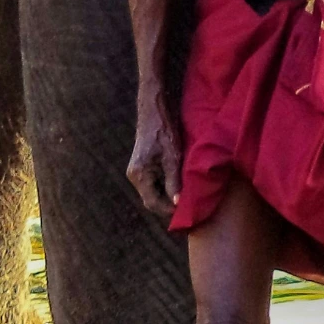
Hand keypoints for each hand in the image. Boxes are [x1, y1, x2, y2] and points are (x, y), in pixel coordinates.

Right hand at [128, 106, 183, 221]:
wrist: (155, 110)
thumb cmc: (164, 131)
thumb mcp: (172, 158)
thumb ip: (173, 182)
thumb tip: (177, 204)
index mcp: (139, 175)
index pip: (153, 204)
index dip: (170, 211)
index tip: (187, 214)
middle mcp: (134, 176)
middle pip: (152, 200)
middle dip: (169, 205)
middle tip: (189, 208)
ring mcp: (137, 171)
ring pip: (153, 192)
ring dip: (168, 196)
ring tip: (187, 197)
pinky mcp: (142, 166)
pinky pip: (153, 184)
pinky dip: (165, 187)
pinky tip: (179, 185)